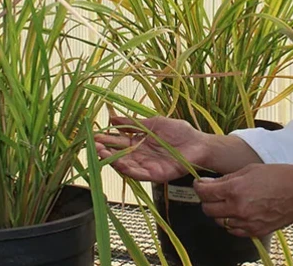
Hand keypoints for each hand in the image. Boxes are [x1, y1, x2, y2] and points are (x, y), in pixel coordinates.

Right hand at [94, 116, 208, 183]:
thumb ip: (133, 123)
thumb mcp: (153, 123)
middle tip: (94, 145)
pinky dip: (128, 170)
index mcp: (139, 142)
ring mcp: (147, 166)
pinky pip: (139, 174)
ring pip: (126, 165)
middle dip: (105, 151)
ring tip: (102, 153)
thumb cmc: (179, 132)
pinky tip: (119, 164)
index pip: (118, 142)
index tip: (94, 135)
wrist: (199, 143)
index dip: (107, 139)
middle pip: (118, 155)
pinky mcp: (156, 175)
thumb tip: (112, 118)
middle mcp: (140, 155)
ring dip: (113, 160)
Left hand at [193, 163, 292, 237]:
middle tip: (211, 193)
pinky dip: (231, 223)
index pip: (205, 192)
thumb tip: (208, 183)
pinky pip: (233, 231)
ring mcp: (247, 222)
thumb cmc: (279, 176)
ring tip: (226, 202)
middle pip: (208, 209)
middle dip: (206, 200)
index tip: (200, 184)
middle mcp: (238, 208)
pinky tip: (237, 213)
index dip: (199, 187)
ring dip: (218, 212)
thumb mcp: (249, 170)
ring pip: (219, 221)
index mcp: (235, 189)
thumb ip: (226, 178)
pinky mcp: (256, 231)